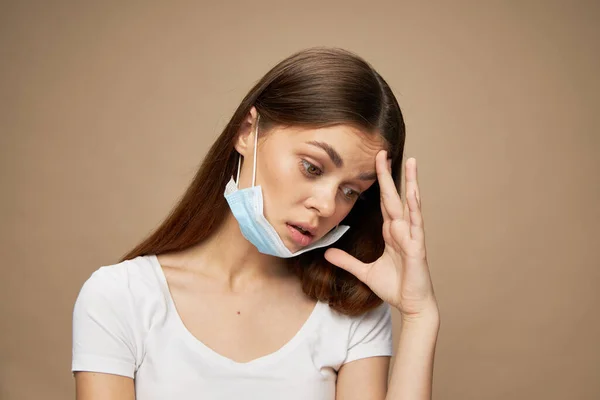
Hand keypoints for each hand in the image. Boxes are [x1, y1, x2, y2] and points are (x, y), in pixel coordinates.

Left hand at [325, 150, 437, 319]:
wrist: (411, 306)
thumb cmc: (394, 287)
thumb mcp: (364, 272)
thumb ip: (346, 261)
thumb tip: (328, 253)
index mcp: (391, 233)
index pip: (384, 202)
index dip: (379, 184)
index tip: (374, 164)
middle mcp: (402, 230)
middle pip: (394, 196)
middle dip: (388, 175)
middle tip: (383, 152)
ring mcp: (411, 236)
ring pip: (410, 203)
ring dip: (410, 182)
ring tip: (410, 161)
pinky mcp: (417, 246)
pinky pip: (416, 223)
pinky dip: (414, 206)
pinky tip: (413, 191)